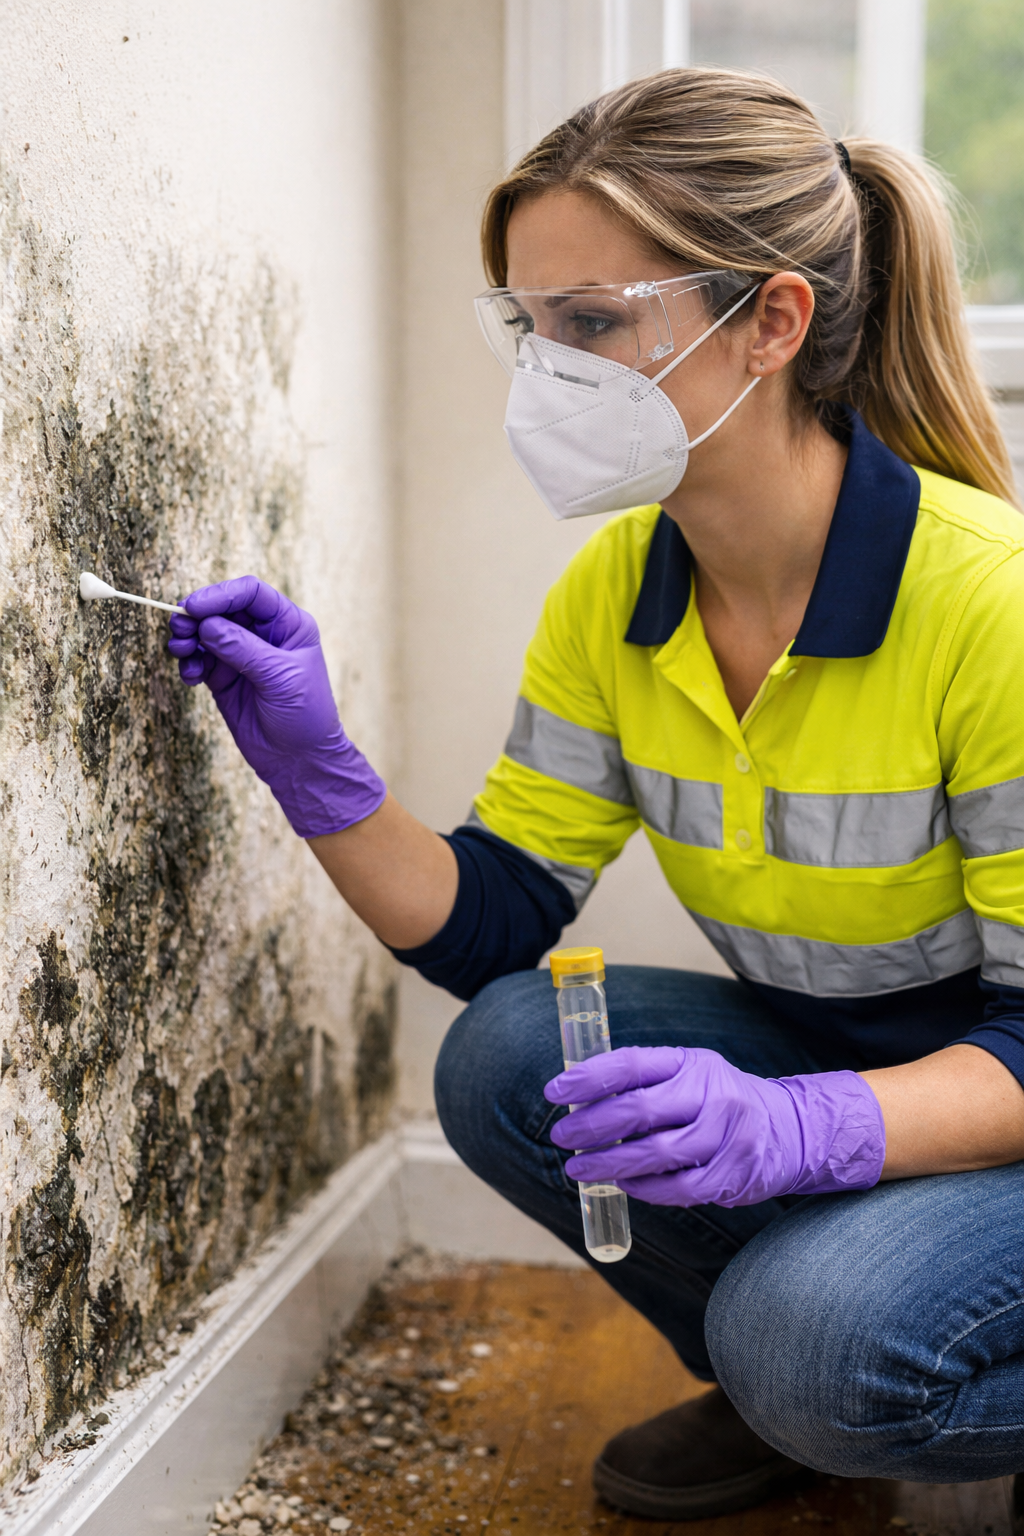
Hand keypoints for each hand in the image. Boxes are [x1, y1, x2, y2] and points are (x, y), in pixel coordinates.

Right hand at [168, 576, 384, 837]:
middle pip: (222, 610)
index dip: (220, 594)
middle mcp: (263, 635)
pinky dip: (189, 664)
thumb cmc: (305, 716)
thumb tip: (206, 625)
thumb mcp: (279, 677)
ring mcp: (241, 656)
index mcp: (288, 624)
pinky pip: (199, 660)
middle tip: (179, 628)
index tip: (194, 606)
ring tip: (181, 652)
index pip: (251, 594)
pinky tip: (190, 677)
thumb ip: (242, 648)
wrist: (300, 761)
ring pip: (205, 634)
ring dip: (188, 639)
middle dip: (198, 616)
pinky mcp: (224, 678)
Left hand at [545, 1045, 884, 1207]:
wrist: (789, 1129)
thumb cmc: (719, 1101)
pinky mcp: (733, 1173)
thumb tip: (580, 1098)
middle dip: (591, 1126)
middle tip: (562, 1137)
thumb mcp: (689, 1074)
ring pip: (655, 1154)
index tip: (555, 1091)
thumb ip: (644, 1081)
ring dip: (609, 1163)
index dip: (589, 1078)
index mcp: (692, 1063)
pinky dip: (643, 1189)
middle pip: (639, 1110)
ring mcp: (726, 1135)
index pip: (633, 1064)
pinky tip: (623, 1184)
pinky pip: (678, 1188)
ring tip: (579, 1168)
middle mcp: (711, 1094)